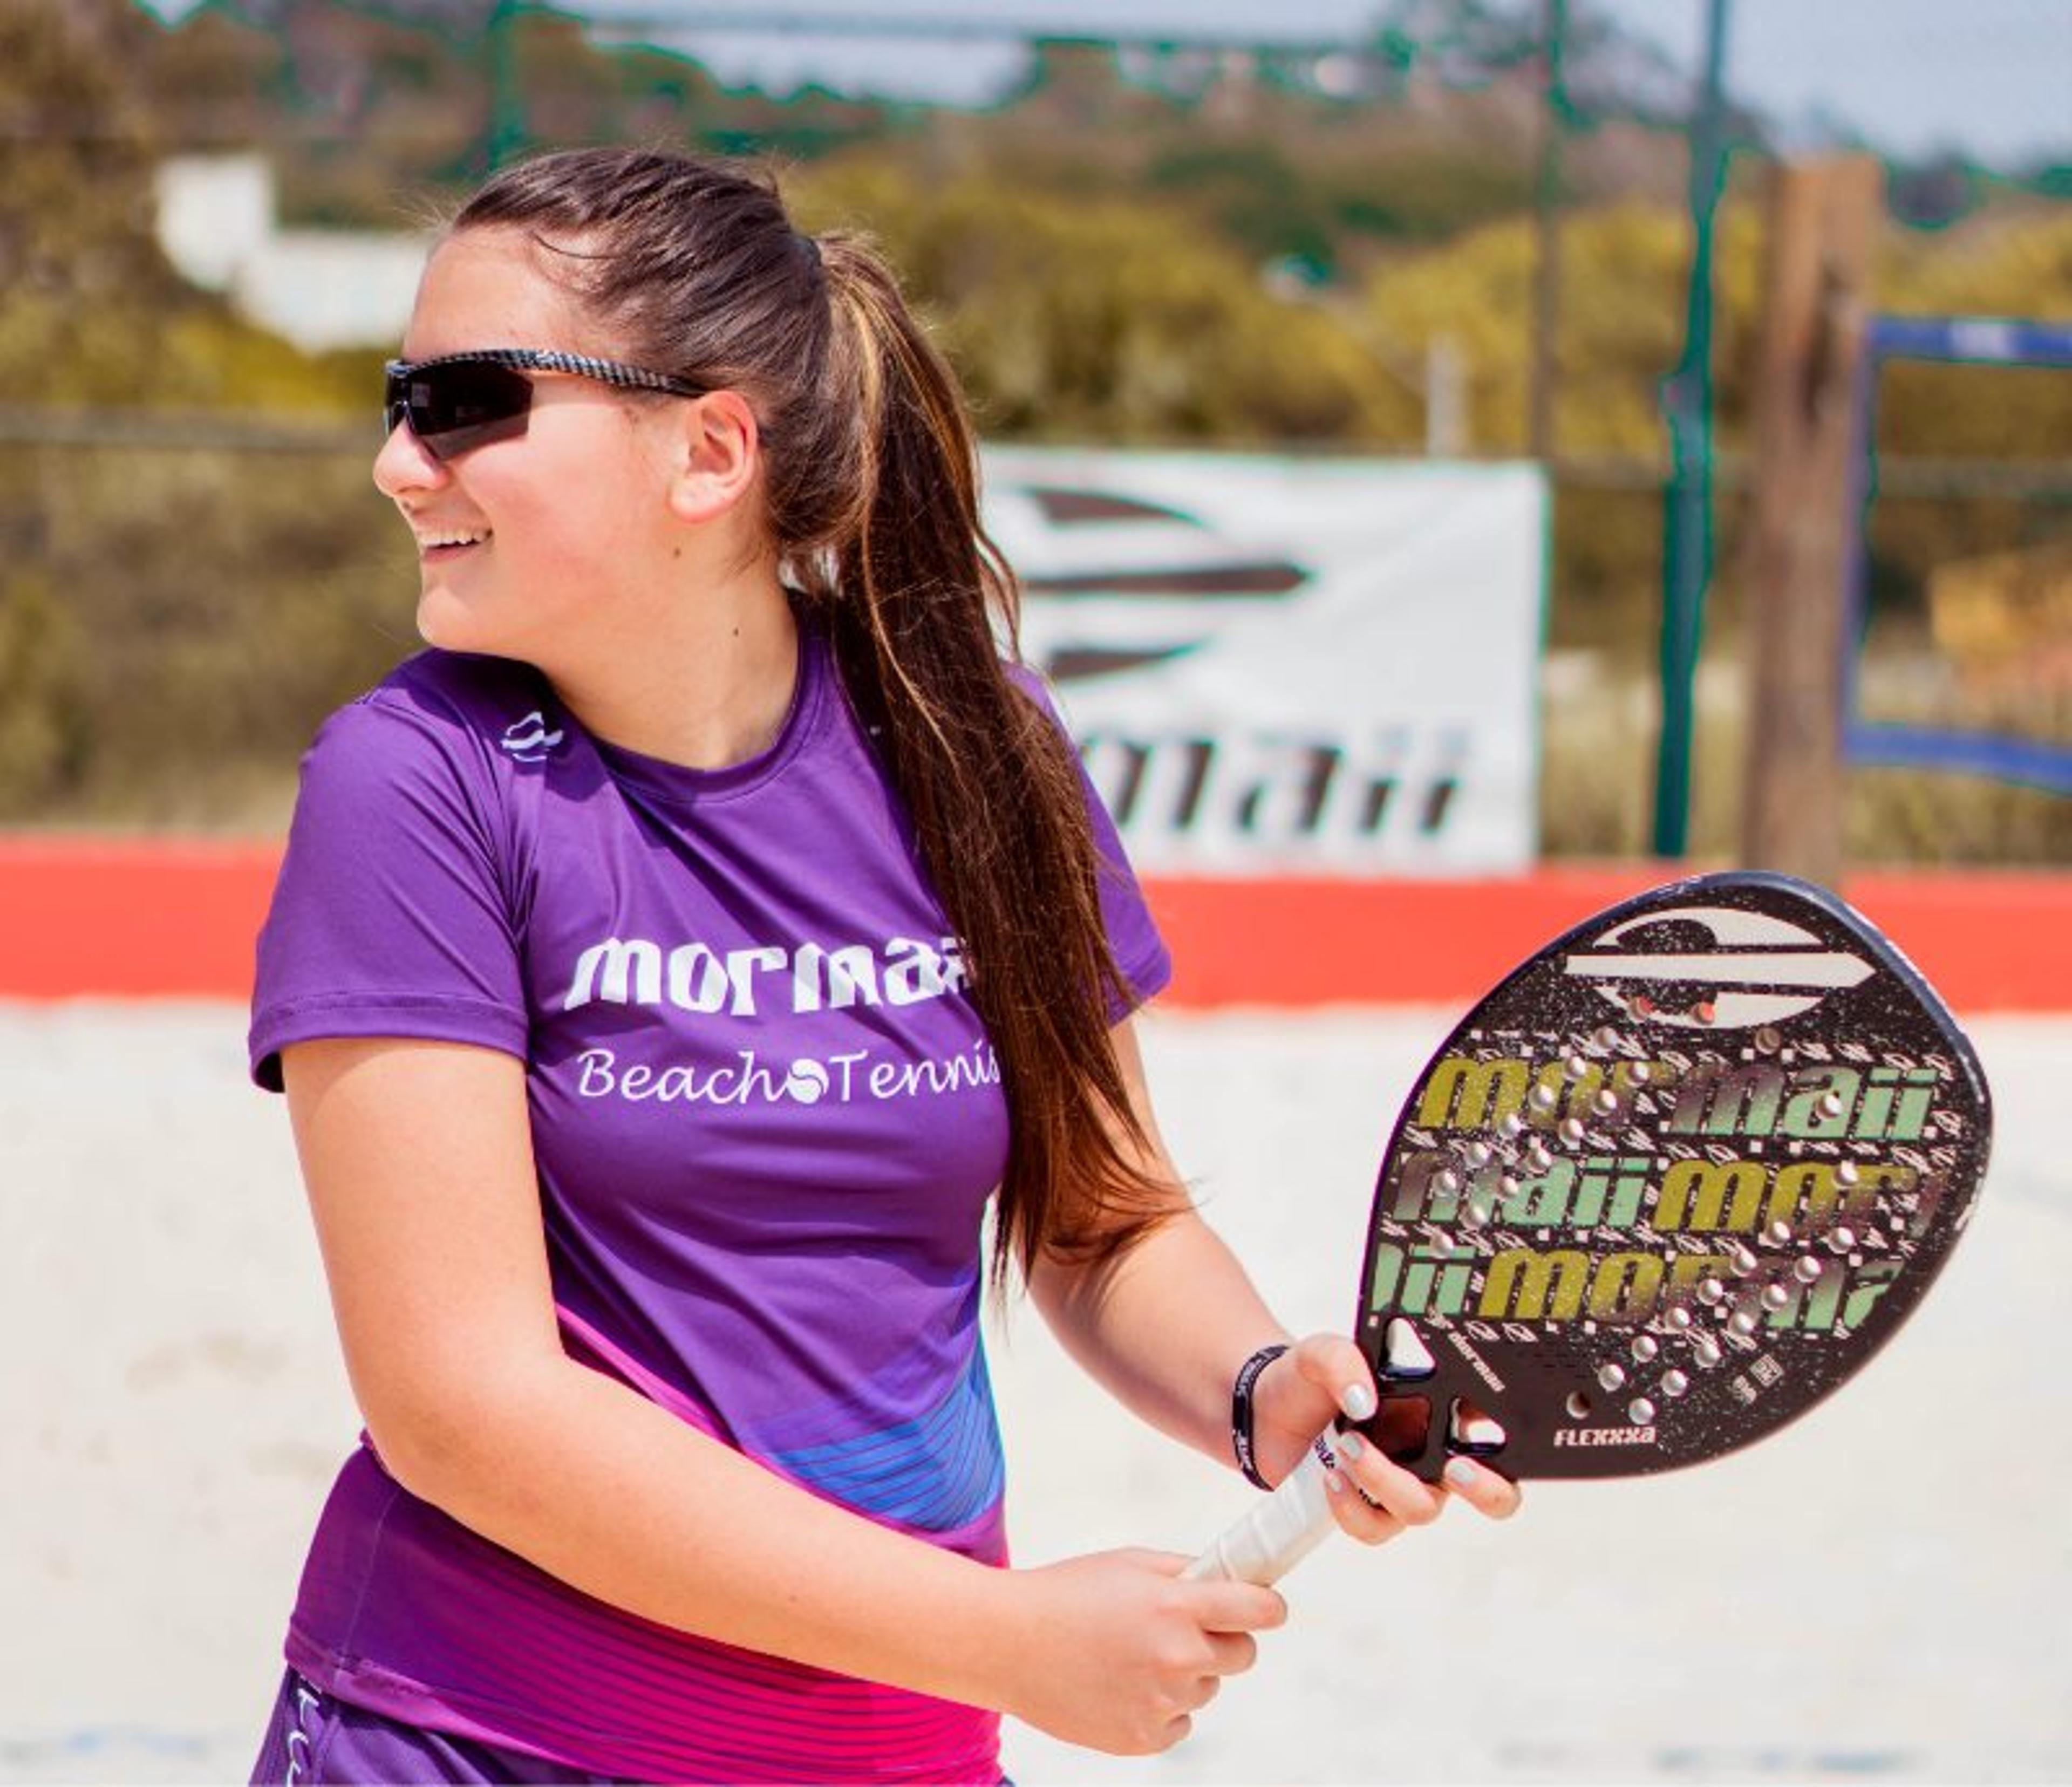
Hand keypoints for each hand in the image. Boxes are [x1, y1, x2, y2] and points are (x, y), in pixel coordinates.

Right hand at [998, 1549, 1285, 1754]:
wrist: (1007, 1643)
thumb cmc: (1065, 1594)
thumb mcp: (1130, 1563)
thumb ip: (1185, 1571)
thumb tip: (1230, 1579)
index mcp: (1176, 1606)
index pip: (1260, 1612)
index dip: (1268, 1607)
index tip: (1265, 1607)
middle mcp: (1176, 1657)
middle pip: (1242, 1655)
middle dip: (1221, 1640)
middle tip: (1181, 1628)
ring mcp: (1160, 1703)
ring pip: (1206, 1689)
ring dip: (1185, 1674)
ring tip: (1132, 1654)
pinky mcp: (1142, 1739)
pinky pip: (1178, 1722)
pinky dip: (1160, 1706)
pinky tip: (1121, 1683)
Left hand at [1249, 1333, 1522, 1537]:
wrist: (1260, 1411)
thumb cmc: (1305, 1378)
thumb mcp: (1322, 1354)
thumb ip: (1343, 1362)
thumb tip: (1366, 1402)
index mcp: (1437, 1410)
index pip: (1494, 1427)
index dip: (1512, 1435)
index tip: (1489, 1425)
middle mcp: (1430, 1453)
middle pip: (1491, 1491)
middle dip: (1487, 1490)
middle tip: (1455, 1468)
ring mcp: (1401, 1486)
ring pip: (1423, 1509)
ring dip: (1387, 1482)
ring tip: (1348, 1447)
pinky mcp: (1367, 1510)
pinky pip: (1375, 1528)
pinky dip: (1352, 1507)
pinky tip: (1331, 1478)